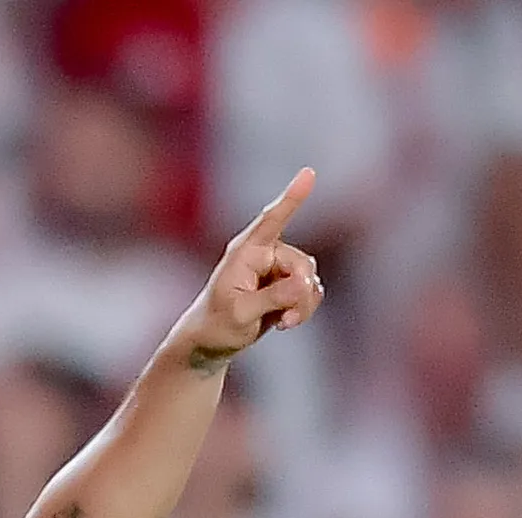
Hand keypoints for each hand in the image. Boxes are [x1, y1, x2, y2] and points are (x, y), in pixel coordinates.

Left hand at [177, 171, 323, 370]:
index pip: (271, 220)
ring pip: (309, 278)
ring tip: (283, 323)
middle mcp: (263, 252)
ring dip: (303, 304)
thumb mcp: (241, 314)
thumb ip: (273, 297)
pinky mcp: (285, 282)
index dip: (292, 197)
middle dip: (300, 292)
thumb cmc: (216, 324)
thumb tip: (303, 284)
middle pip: (302, 263)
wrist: (211, 342)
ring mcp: (276, 267)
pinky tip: (285, 322)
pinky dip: (304, 308)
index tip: (308, 173)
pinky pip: (310, 291)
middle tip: (286, 318)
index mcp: (245, 252)